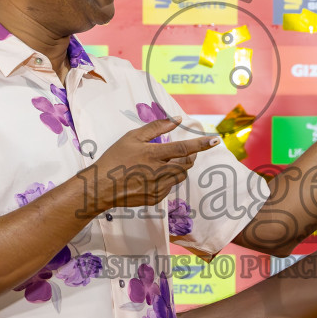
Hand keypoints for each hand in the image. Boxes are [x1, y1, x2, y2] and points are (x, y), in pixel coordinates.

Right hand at [89, 117, 219, 210]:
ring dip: (178, 167)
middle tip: (187, 151)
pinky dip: (167, 179)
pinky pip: (169, 187)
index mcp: (153, 154)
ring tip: (164, 162)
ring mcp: (158, 188)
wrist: (101, 187)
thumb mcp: (132, 137)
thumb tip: (177, 119)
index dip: (201, 144)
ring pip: (179, 176)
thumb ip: (156, 127)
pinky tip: (152, 175)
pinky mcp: (156, 198)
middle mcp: (158, 172)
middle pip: (186, 165)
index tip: (215, 140)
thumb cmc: (115, 158)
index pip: (184, 148)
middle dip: (191, 157)